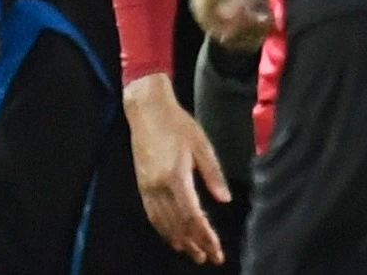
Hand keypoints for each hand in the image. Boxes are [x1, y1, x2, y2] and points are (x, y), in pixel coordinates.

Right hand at [122, 76, 230, 264]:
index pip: (193, 216)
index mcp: (175, 177)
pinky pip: (151, 213)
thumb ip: (213, 174)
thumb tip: (225, 199)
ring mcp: (147, 186)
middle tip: (208, 258)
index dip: (205, 236)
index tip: (217, 250)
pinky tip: (170, 236)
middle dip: (193, 243)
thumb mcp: (201, 144)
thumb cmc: (177, 123)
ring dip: (178, 240)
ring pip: (162, 222)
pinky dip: (162, 228)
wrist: (146, 108)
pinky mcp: (141, 183)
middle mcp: (158, 186)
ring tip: (192, 253)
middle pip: (177, 224)